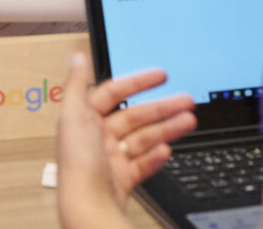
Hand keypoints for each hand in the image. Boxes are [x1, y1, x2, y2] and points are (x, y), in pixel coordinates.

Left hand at [57, 52, 195, 228]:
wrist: (88, 208)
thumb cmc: (77, 165)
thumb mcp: (73, 116)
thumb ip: (77, 84)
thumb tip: (78, 55)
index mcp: (85, 121)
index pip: (114, 94)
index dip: (137, 82)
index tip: (161, 75)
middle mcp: (98, 138)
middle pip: (135, 116)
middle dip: (162, 107)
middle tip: (187, 100)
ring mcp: (112, 160)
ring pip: (144, 138)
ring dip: (167, 128)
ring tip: (189, 121)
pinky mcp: (123, 179)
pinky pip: (144, 164)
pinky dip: (156, 156)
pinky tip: (167, 150)